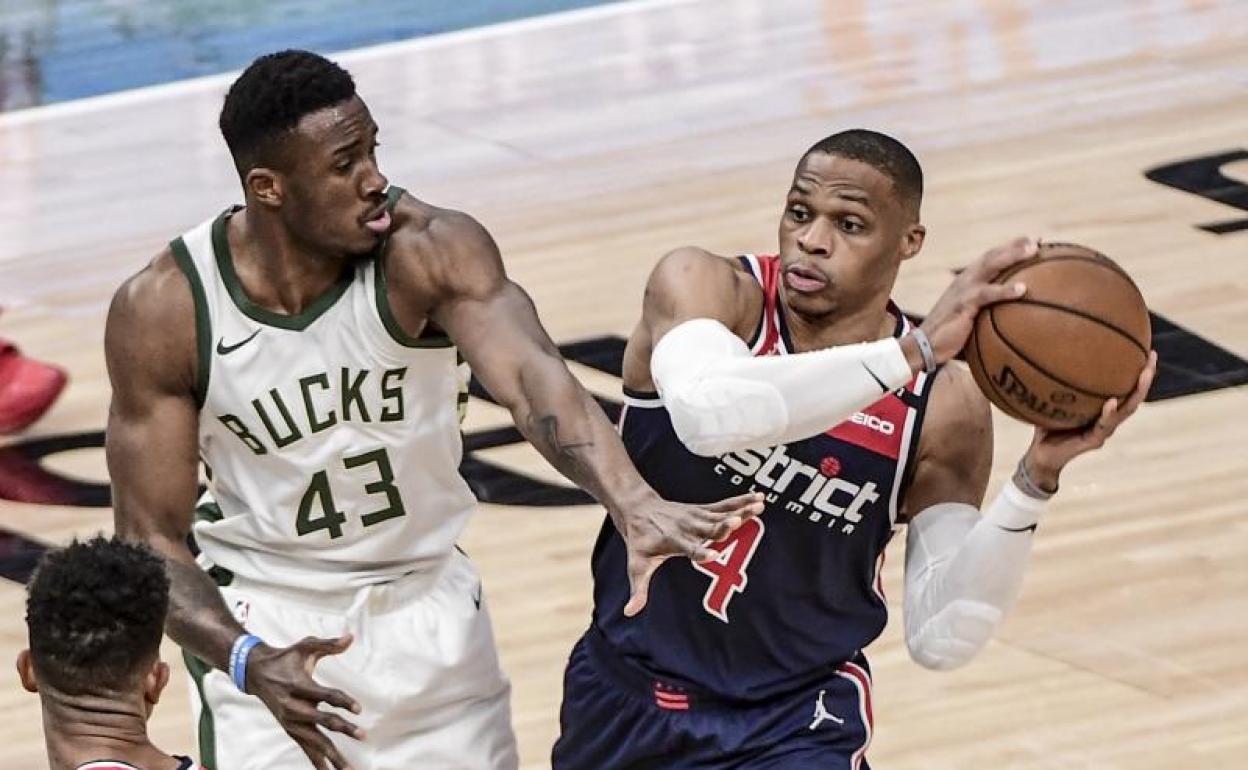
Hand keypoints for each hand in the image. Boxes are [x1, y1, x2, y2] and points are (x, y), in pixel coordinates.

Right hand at [245, 634, 363, 769]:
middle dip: (343, 729)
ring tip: (349, 769)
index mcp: (297, 685)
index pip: (324, 696)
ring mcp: (290, 721)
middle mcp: (292, 706)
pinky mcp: (289, 729)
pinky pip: (305, 747)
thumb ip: (328, 644)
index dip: (342, 702)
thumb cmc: (285, 657)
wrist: (255, 672)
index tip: (359, 709)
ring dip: (332, 755)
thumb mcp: (305, 646)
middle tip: (363, 735)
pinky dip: (316, 761)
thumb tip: (351, 637)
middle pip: (321, 721)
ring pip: (314, 741)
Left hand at [618, 491, 764, 616]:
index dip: (700, 552)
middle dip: (723, 527)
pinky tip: (760, 499)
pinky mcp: (703, 509)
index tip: (711, 555)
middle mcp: (687, 527)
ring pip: (721, 514)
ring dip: (740, 511)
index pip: (688, 548)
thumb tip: (629, 613)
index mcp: (673, 541)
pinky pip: (725, 505)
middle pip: (709, 528)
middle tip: (738, 522)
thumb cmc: (639, 541)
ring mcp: (696, 516)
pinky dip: (742, 501)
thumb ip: (638, 589)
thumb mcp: (637, 565)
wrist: (638, 508)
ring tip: (758, 508)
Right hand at [914, 237, 1036, 365]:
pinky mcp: (962, 304)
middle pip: (992, 256)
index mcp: (967, 281)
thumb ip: (987, 311)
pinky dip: (1004, 290)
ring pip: (990, 266)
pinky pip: (986, 294)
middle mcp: (965, 280)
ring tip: (1034, 251)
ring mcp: (963, 290)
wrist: (924, 346)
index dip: (1011, 248)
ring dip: (1012, 256)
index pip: (990, 258)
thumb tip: (1012, 317)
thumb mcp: (969, 318)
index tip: (1035, 241)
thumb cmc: (949, 336)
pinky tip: (1022, 289)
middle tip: (1037, 240)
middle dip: (1014, 245)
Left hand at [1023, 351, 1157, 490]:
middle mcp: (1108, 419)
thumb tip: (1050, 349)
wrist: (1040, 455)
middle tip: (1153, 356)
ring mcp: (1103, 431)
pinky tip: (1112, 401)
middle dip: (1146, 377)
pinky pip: (1104, 425)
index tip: (1146, 348)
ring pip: (1127, 410)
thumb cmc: (1046, 423)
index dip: (1137, 370)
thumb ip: (1056, 379)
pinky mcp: (1093, 441)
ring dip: (1137, 392)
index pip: (1126, 387)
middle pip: (1134, 396)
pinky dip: (1109, 413)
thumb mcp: (1051, 397)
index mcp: (1103, 408)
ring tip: (1144, 374)